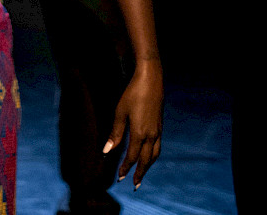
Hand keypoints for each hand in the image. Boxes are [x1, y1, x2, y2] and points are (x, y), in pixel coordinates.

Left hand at [105, 61, 163, 189]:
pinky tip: (148, 156)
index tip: (120, 177)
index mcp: (139, 133)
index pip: (131, 157)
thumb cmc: (132, 94)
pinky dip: (153, 156)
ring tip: (142, 175)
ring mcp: (157, 131)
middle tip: (134, 185)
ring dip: (148, 166)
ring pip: (154, 155)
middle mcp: (151, 135)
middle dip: (139, 173)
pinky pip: (158, 147)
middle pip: (146, 160)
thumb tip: (107, 151)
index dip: (125, 168)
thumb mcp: (120, 112)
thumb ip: (115, 134)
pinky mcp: (160, 126)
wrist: (151, 80)